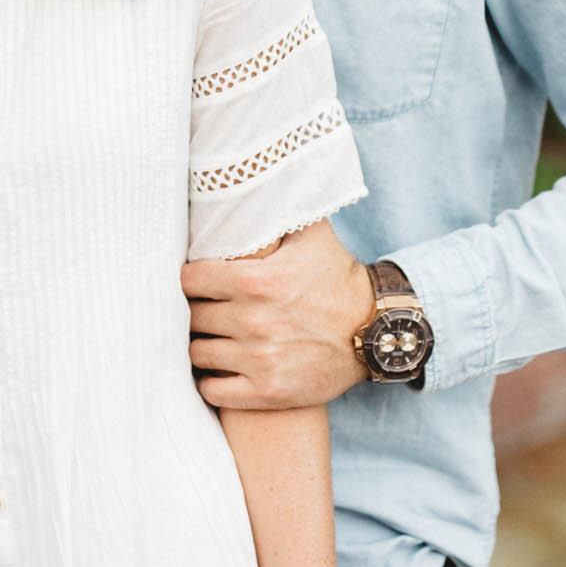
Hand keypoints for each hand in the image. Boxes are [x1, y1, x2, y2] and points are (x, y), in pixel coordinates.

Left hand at [182, 221, 375, 409]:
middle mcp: (253, 320)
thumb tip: (258, 174)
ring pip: (198, 353)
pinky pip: (213, 390)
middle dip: (196, 311)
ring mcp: (259, 359)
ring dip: (203, 345)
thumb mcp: (313, 235)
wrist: (375, 333)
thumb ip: (280, 207)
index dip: (192, 279)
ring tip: (213, 338)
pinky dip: (212, 381)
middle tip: (206, 309)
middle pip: (192, 317)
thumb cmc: (338, 281)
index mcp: (256, 280)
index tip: (199, 282)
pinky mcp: (266, 392)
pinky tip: (221, 369)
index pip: (190, 279)